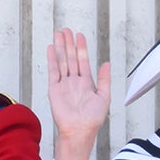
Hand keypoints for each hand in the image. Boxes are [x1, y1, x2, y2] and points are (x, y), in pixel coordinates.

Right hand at [47, 29, 111, 159]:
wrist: (79, 130)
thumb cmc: (92, 119)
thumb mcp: (104, 97)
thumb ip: (104, 79)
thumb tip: (106, 63)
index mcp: (86, 83)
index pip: (83, 61)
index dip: (81, 47)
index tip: (79, 35)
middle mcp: (74, 81)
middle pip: (71, 57)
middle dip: (69, 43)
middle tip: (66, 30)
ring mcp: (64, 84)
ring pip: (62, 61)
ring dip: (61, 47)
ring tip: (59, 34)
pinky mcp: (54, 89)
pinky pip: (53, 71)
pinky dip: (52, 59)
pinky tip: (52, 49)